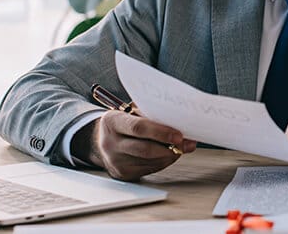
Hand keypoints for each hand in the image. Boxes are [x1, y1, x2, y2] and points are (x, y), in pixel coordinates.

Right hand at [80, 110, 196, 180]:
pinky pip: (148, 169)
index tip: (179, 135)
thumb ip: (152, 117)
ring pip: (149, 162)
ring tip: (181, 147)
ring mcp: (115, 161)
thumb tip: (180, 127)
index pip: (138, 128)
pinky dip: (162, 162)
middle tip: (185, 143)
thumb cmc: (123, 123)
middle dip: (169, 147)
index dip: (161, 133)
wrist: (101, 140)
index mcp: (112, 122)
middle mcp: (110, 143)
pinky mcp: (122, 173)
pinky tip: (168, 155)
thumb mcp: (131, 113)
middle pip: (145, 149)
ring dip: (169, 155)